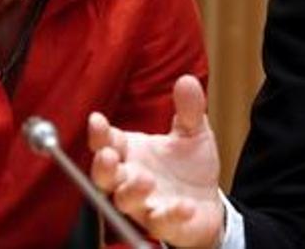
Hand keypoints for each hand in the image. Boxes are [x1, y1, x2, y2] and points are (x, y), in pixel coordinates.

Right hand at [89, 74, 224, 248]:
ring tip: (145, 180)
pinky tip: (183, 206)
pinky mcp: (162, 224)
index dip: (99, 133)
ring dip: (131, 191)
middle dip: (103, 167)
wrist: (207, 203)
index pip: (107, 141)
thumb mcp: (193, 132)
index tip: (97, 120)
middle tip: (108, 156)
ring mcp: (143, 203)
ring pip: (124, 201)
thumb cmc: (189, 166)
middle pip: (105, 176)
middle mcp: (130, 179)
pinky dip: (170, 215)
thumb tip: (187, 80)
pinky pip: (161, 222)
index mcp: (132, 152)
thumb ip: (189, 109)